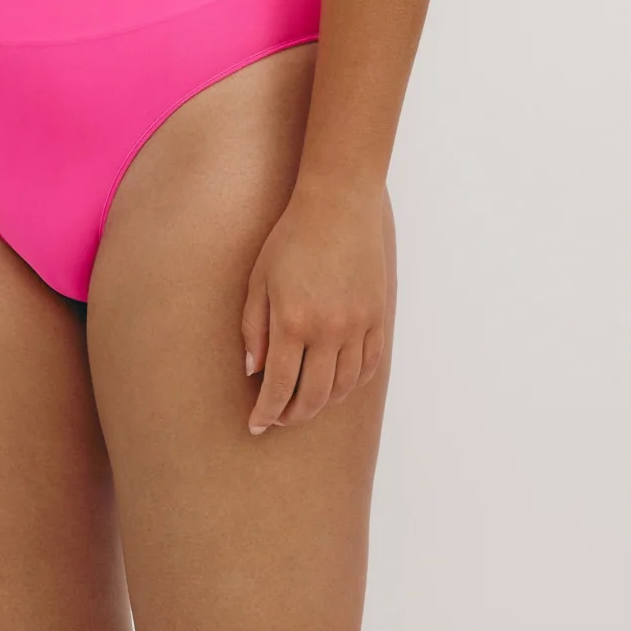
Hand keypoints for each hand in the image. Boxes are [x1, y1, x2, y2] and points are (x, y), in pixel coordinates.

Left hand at [241, 182, 389, 433]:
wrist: (338, 205)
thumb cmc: (291, 237)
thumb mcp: (259, 279)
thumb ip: (253, 328)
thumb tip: (254, 372)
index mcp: (292, 321)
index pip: (279, 386)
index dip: (266, 412)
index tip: (256, 426)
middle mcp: (328, 330)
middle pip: (314, 396)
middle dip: (293, 416)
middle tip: (279, 419)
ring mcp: (358, 325)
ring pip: (343, 387)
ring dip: (322, 404)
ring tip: (304, 403)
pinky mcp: (377, 317)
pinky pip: (368, 366)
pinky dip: (351, 384)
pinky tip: (336, 384)